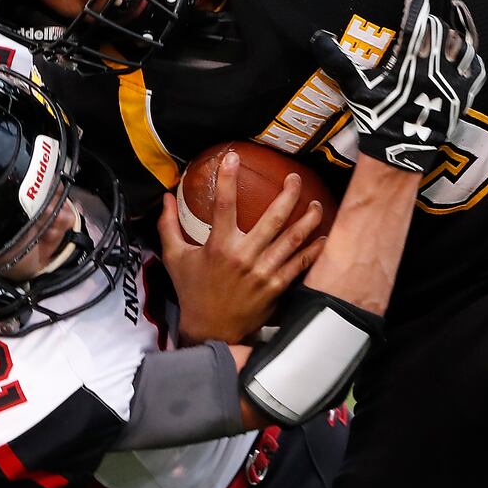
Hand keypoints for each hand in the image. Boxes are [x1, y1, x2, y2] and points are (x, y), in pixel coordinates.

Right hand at [158, 151, 326, 344]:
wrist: (210, 330)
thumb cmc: (192, 292)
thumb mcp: (175, 258)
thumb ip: (169, 226)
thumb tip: (166, 198)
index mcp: (218, 246)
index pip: (223, 204)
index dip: (227, 178)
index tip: (233, 157)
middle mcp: (243, 257)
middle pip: (272, 218)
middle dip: (288, 194)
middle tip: (294, 178)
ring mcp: (263, 272)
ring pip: (293, 239)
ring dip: (307, 218)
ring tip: (315, 203)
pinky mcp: (275, 287)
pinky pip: (299, 264)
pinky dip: (313, 250)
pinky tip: (322, 237)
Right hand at [311, 0, 485, 172]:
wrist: (400, 152)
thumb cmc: (376, 118)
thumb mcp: (355, 88)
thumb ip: (338, 61)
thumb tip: (318, 38)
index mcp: (408, 61)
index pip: (415, 21)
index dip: (416, 3)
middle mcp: (433, 67)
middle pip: (440, 30)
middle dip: (433, 21)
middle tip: (427, 19)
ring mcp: (452, 81)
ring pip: (462, 45)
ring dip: (455, 35)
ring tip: (450, 27)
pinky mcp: (464, 95)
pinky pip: (476, 69)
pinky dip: (472, 58)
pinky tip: (466, 53)